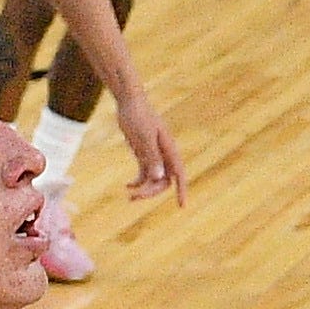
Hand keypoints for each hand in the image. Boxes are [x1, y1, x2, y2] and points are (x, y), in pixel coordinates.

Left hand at [108, 89, 182, 203]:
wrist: (130, 102)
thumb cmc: (138, 116)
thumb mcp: (143, 136)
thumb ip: (152, 156)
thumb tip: (159, 177)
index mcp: (169, 150)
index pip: (179, 174)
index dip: (182, 190)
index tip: (182, 206)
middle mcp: (164, 154)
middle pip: (164, 180)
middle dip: (152, 192)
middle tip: (133, 197)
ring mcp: (154, 154)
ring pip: (154, 179)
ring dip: (144, 189)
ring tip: (129, 196)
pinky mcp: (144, 153)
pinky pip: (145, 173)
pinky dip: (138, 182)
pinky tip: (127, 186)